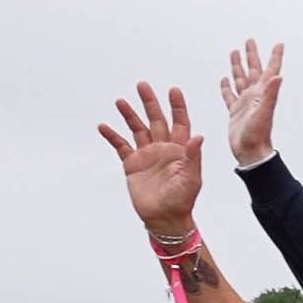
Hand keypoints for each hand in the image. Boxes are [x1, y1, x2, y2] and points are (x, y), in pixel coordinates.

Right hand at [97, 81, 203, 240]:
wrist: (164, 218)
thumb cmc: (183, 200)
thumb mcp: (191, 178)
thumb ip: (193, 156)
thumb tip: (199, 136)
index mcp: (180, 149)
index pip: (180, 122)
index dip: (177, 106)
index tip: (173, 90)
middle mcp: (163, 148)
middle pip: (156, 119)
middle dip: (150, 102)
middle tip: (142, 84)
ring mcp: (147, 154)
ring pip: (137, 128)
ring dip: (129, 115)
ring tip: (120, 100)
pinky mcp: (132, 164)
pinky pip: (121, 145)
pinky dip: (112, 136)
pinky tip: (103, 126)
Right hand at [217, 38, 285, 163]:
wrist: (251, 153)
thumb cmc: (258, 135)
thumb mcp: (264, 112)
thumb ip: (270, 94)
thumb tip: (279, 76)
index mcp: (262, 94)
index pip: (270, 71)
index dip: (274, 57)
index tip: (279, 44)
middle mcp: (254, 96)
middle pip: (253, 70)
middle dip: (252, 55)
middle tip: (250, 41)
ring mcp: (244, 103)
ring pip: (240, 79)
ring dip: (238, 66)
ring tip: (235, 52)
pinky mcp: (235, 112)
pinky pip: (229, 95)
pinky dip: (227, 86)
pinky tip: (224, 80)